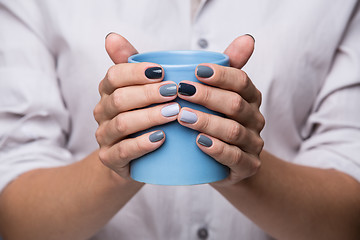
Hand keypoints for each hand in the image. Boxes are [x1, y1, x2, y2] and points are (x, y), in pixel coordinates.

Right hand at [94, 33, 178, 178]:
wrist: (135, 157)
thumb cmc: (143, 117)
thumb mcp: (140, 89)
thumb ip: (132, 63)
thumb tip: (112, 36)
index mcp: (108, 91)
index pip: (114, 75)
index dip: (137, 72)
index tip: (162, 72)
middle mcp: (103, 111)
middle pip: (119, 98)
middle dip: (148, 93)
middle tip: (175, 92)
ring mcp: (104, 136)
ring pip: (122, 123)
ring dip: (149, 116)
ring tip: (174, 113)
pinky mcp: (110, 158)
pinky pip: (123, 150)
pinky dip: (143, 143)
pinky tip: (162, 138)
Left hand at [177, 35, 263, 185]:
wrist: (226, 162)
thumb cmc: (218, 122)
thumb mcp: (221, 95)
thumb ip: (228, 68)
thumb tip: (247, 38)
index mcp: (250, 98)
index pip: (241, 81)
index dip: (221, 75)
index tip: (196, 70)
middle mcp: (255, 119)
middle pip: (235, 104)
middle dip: (208, 96)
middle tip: (181, 91)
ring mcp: (253, 144)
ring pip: (233, 131)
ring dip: (207, 122)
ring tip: (182, 116)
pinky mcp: (247, 166)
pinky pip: (235, 157)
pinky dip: (217, 149)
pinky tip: (199, 142)